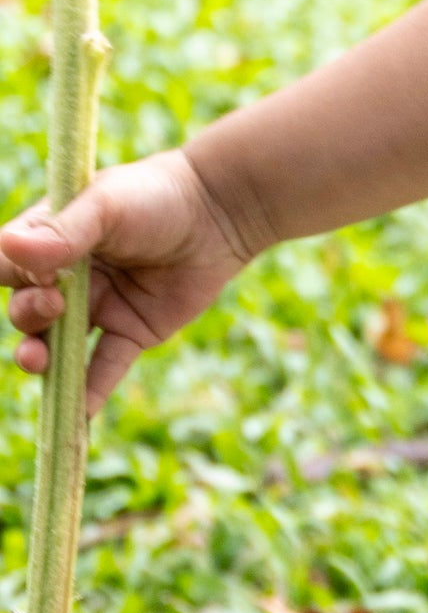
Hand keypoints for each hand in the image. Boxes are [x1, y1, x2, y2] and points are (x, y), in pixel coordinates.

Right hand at [1, 149, 257, 413]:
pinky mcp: (132, 331)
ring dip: (43, 358)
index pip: (9, 266)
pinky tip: (79, 416)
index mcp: (49, 241)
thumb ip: (63, 232)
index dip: (11, 275)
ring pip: (57, 344)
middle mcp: (68, 279)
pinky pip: (104, 367)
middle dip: (29, 314)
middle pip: (28, 310)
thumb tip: (10, 246)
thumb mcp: (106, 206)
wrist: (221, 210)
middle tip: (51, 305)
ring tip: (38, 361)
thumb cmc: (157, 195)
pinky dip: (89, 392)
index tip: (25, 276)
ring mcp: (99, 308)